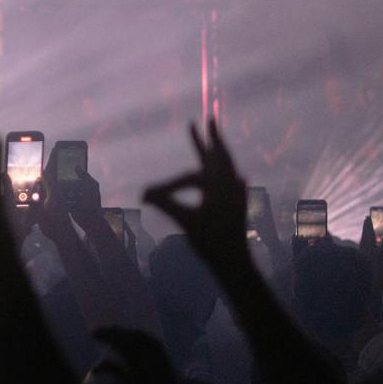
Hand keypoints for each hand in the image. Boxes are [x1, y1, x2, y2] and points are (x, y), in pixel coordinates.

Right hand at [141, 119, 249, 279]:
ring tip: (216, 140)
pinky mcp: (239, 205)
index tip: (147, 196)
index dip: (166, 185)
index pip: (188, 177)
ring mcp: (237, 195)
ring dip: (220, 152)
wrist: (235, 265)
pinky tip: (234, 175)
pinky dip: (227, 171)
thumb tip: (143, 193)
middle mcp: (231, 185)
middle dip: (212, 138)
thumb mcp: (185, 222)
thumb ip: (165, 204)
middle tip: (209, 118)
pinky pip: (233, 180)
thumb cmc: (211, 243)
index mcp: (220, 186)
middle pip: (220, 156)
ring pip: (228, 166)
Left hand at [358, 215, 382, 291]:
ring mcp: (364, 252)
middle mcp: (371, 251)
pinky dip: (362, 235)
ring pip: (364, 237)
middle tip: (372, 216)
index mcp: (381, 254)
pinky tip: (364, 231)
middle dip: (372, 225)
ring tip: (366, 219)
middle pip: (371, 235)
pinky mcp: (359, 254)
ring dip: (365, 227)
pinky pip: (361, 242)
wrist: (368, 285)